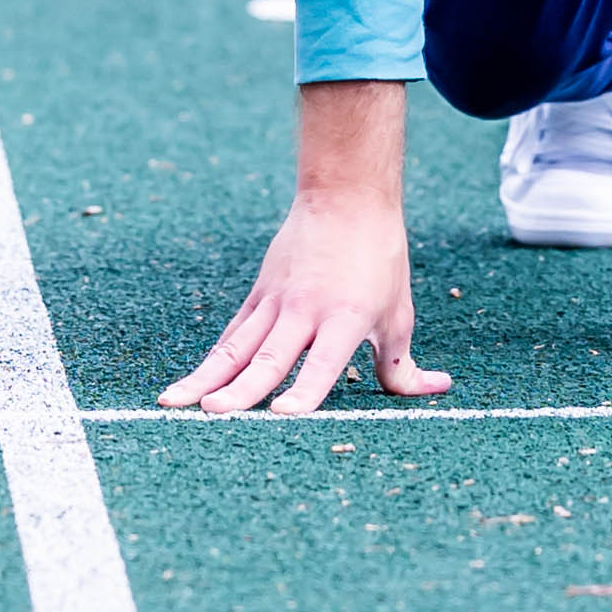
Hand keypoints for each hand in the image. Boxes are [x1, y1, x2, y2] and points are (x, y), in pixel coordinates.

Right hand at [162, 81, 452, 413]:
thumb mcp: (399, 314)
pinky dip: (213, 361)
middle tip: (213, 413)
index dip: (304, 390)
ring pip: (236, 346)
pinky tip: (190, 386)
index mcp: (344, 317)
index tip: (283, 414)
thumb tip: (437, 388)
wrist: (345, 197)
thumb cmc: (379, 259)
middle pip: (267, 356)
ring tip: (174, 402)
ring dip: (206, 377)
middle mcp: (304, 311)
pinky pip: (233, 333)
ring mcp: (275, 301)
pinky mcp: (259, 294)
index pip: (322, 362)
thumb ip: (404, 364)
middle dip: (240, 389)